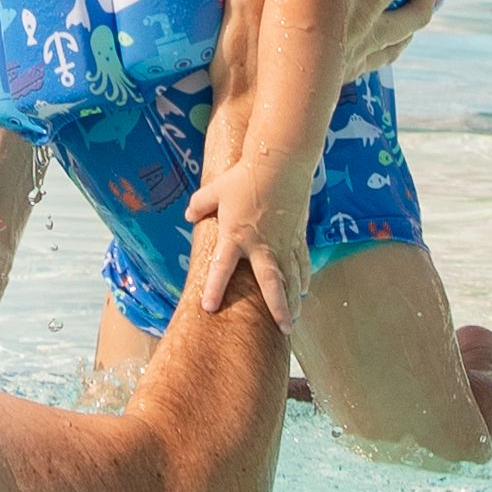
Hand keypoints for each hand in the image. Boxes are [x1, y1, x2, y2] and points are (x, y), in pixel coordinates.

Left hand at [184, 160, 312, 329]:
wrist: (280, 163)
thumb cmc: (244, 176)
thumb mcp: (215, 190)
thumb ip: (200, 205)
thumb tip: (189, 215)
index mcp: (236, 235)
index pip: (221, 268)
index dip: (214, 288)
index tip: (209, 307)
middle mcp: (262, 245)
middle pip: (272, 283)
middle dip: (278, 308)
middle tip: (284, 328)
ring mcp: (283, 242)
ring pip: (292, 277)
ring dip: (293, 299)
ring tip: (293, 319)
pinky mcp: (298, 235)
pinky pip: (302, 262)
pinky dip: (303, 278)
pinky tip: (302, 290)